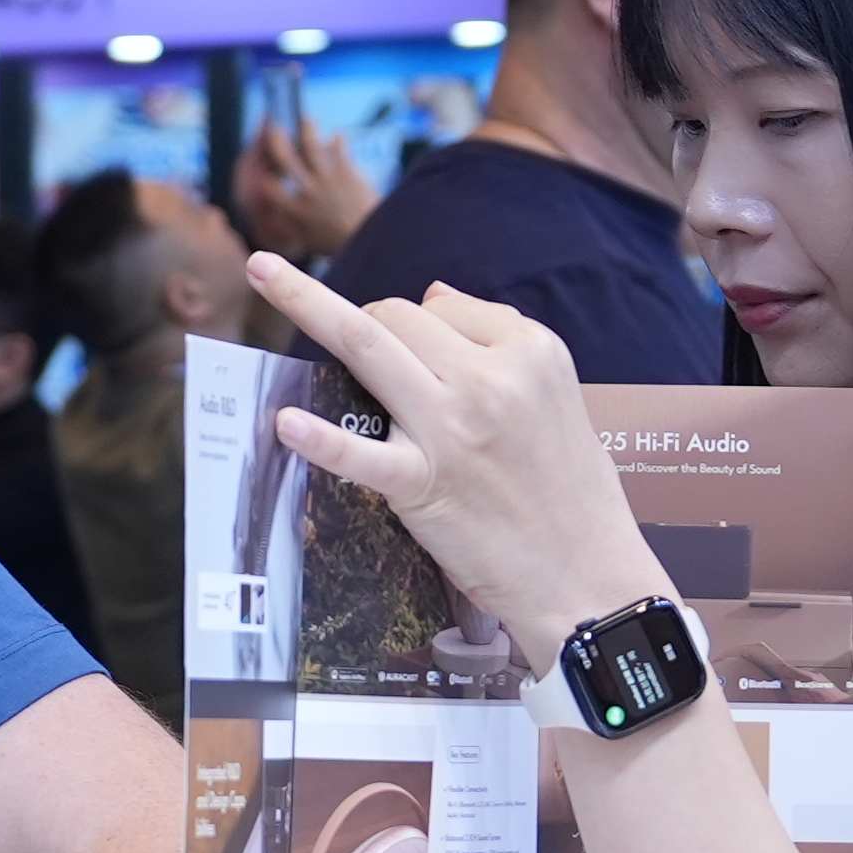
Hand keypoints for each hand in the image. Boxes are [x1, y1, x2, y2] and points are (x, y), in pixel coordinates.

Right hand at [228, 117, 377, 262]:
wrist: (370, 238)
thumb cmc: (338, 243)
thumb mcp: (306, 240)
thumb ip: (289, 224)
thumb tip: (274, 214)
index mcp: (294, 210)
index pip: (268, 186)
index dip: (261, 172)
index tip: (261, 161)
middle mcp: (307, 191)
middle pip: (284, 157)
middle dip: (275, 139)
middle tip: (272, 126)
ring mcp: (327, 179)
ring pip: (311, 145)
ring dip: (307, 129)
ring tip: (306, 120)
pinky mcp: (347, 172)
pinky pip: (340, 149)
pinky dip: (339, 141)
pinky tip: (338, 136)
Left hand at [238, 248, 658, 646]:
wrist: (589, 577)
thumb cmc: (572, 491)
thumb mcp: (558, 395)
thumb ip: (498, 341)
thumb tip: (431, 295)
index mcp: (530, 351)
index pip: (445, 308)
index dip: (417, 325)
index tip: (410, 350)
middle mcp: (490, 378)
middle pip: (400, 317)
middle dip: (365, 319)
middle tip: (354, 348)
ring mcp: (452, 430)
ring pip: (369, 346)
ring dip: (309, 306)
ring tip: (263, 275)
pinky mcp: (425, 486)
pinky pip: (361, 453)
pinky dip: (319, 438)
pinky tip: (284, 422)